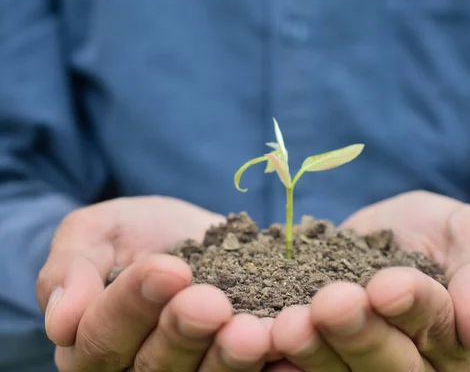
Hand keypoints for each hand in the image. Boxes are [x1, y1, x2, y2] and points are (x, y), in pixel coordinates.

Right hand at [37, 196, 273, 370]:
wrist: (194, 234)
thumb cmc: (137, 233)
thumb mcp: (96, 233)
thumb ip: (71, 269)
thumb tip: (62, 320)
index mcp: (93, 344)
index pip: (102, 337)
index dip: (133, 304)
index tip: (169, 269)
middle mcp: (138, 370)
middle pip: (154, 366)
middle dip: (183, 332)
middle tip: (211, 303)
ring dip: (228, 358)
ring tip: (252, 332)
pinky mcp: (233, 367)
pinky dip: (270, 366)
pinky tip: (285, 348)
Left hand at [270, 191, 469, 370]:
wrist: (391, 232)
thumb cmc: (440, 232)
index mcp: (456, 343)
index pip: (438, 327)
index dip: (414, 307)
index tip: (388, 285)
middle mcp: (412, 366)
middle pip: (388, 362)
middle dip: (358, 332)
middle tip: (330, 304)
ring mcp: (360, 365)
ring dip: (312, 351)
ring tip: (287, 325)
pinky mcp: (321, 356)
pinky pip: (302, 367)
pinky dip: (281, 361)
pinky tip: (261, 345)